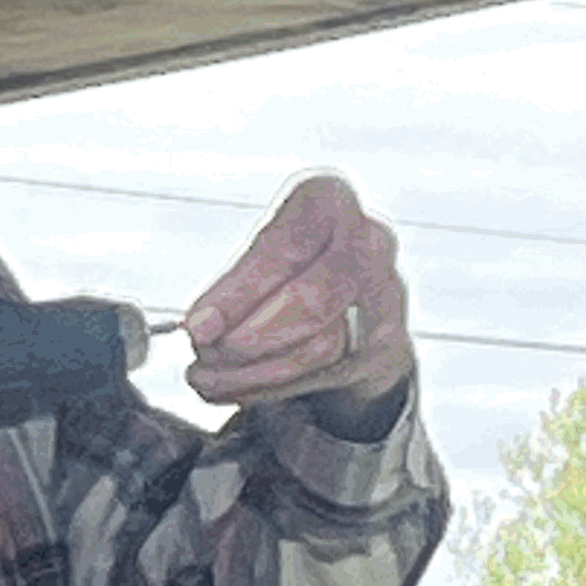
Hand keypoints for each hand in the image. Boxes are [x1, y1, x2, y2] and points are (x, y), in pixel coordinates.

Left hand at [182, 172, 411, 410]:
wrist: (359, 295)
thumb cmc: (299, 264)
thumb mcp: (264, 254)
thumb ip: (235, 286)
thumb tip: (202, 327)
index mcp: (327, 199)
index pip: (284, 248)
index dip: (238, 294)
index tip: (199, 328)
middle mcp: (368, 239)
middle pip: (311, 301)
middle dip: (249, 338)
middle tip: (205, 355)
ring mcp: (385, 292)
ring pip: (318, 346)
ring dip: (255, 371)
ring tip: (210, 377)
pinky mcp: (386, 342)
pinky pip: (326, 374)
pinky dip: (273, 387)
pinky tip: (240, 386)